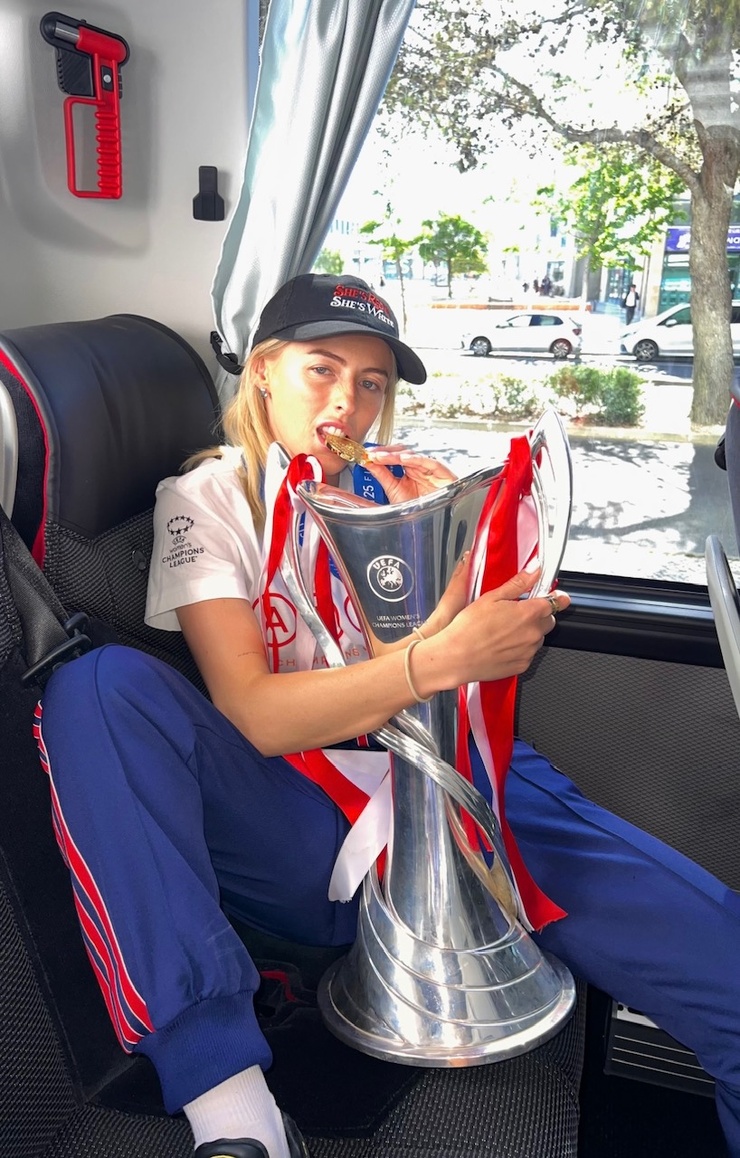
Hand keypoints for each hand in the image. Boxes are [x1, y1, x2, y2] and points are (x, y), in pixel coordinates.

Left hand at [363, 446, 456, 502]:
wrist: (428, 527)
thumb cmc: (417, 511)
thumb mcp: (393, 491)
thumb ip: (381, 475)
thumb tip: (368, 462)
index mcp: (409, 472)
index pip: (395, 457)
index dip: (382, 453)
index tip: (368, 454)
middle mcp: (420, 469)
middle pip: (404, 453)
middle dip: (388, 452)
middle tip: (373, 454)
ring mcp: (430, 471)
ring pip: (414, 456)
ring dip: (397, 455)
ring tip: (382, 457)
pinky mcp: (443, 474)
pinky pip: (430, 463)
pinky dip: (417, 460)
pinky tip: (403, 459)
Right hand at [436, 570, 570, 685]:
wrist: (456, 657)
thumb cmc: (469, 627)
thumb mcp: (492, 597)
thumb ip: (518, 583)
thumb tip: (534, 569)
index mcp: (529, 613)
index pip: (556, 602)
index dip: (556, 597)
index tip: (556, 596)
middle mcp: (533, 633)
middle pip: (548, 620)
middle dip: (538, 615)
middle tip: (517, 613)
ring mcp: (529, 651)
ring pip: (538, 637)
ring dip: (528, 632)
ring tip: (504, 631)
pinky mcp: (522, 665)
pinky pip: (528, 653)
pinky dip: (520, 648)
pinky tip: (502, 644)